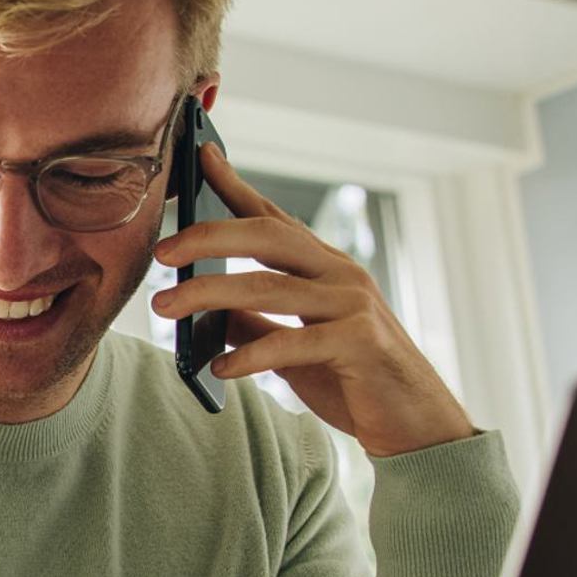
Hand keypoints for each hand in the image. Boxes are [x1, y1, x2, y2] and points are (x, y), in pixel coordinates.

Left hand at [150, 143, 473, 457]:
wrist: (415, 422)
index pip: (275, 218)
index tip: (202, 155)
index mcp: (325, 267)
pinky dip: (248, 355)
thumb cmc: (353, 379)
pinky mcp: (358, 342)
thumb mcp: (294, 347)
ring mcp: (352, 305)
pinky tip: (217, 368)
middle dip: (209, 236)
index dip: (237, 185)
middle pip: (267, 236)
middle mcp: (341, 274)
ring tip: (164, 308)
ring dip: (208, 295)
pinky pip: (291, 342)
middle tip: (160, 252)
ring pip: (268, 287)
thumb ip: (254, 324)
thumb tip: (202, 314)